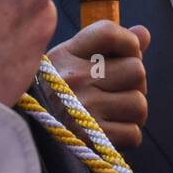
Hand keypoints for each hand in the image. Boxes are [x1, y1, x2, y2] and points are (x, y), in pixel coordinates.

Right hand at [48, 21, 150, 148]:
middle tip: (116, 91)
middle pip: (136, 70)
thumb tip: (144, 34)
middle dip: (134, 83)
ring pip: (139, 103)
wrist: (29, 135)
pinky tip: (110, 131)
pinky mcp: (91, 139)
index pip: (110, 33)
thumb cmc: (58, 93)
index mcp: (66, 55)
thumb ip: (111, 46)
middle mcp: (73, 79)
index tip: (124, 55)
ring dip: (132, 111)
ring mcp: (82, 110)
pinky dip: (128, 135)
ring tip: (113, 112)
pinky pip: (134, 133)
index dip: (129, 43)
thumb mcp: (73, 61)